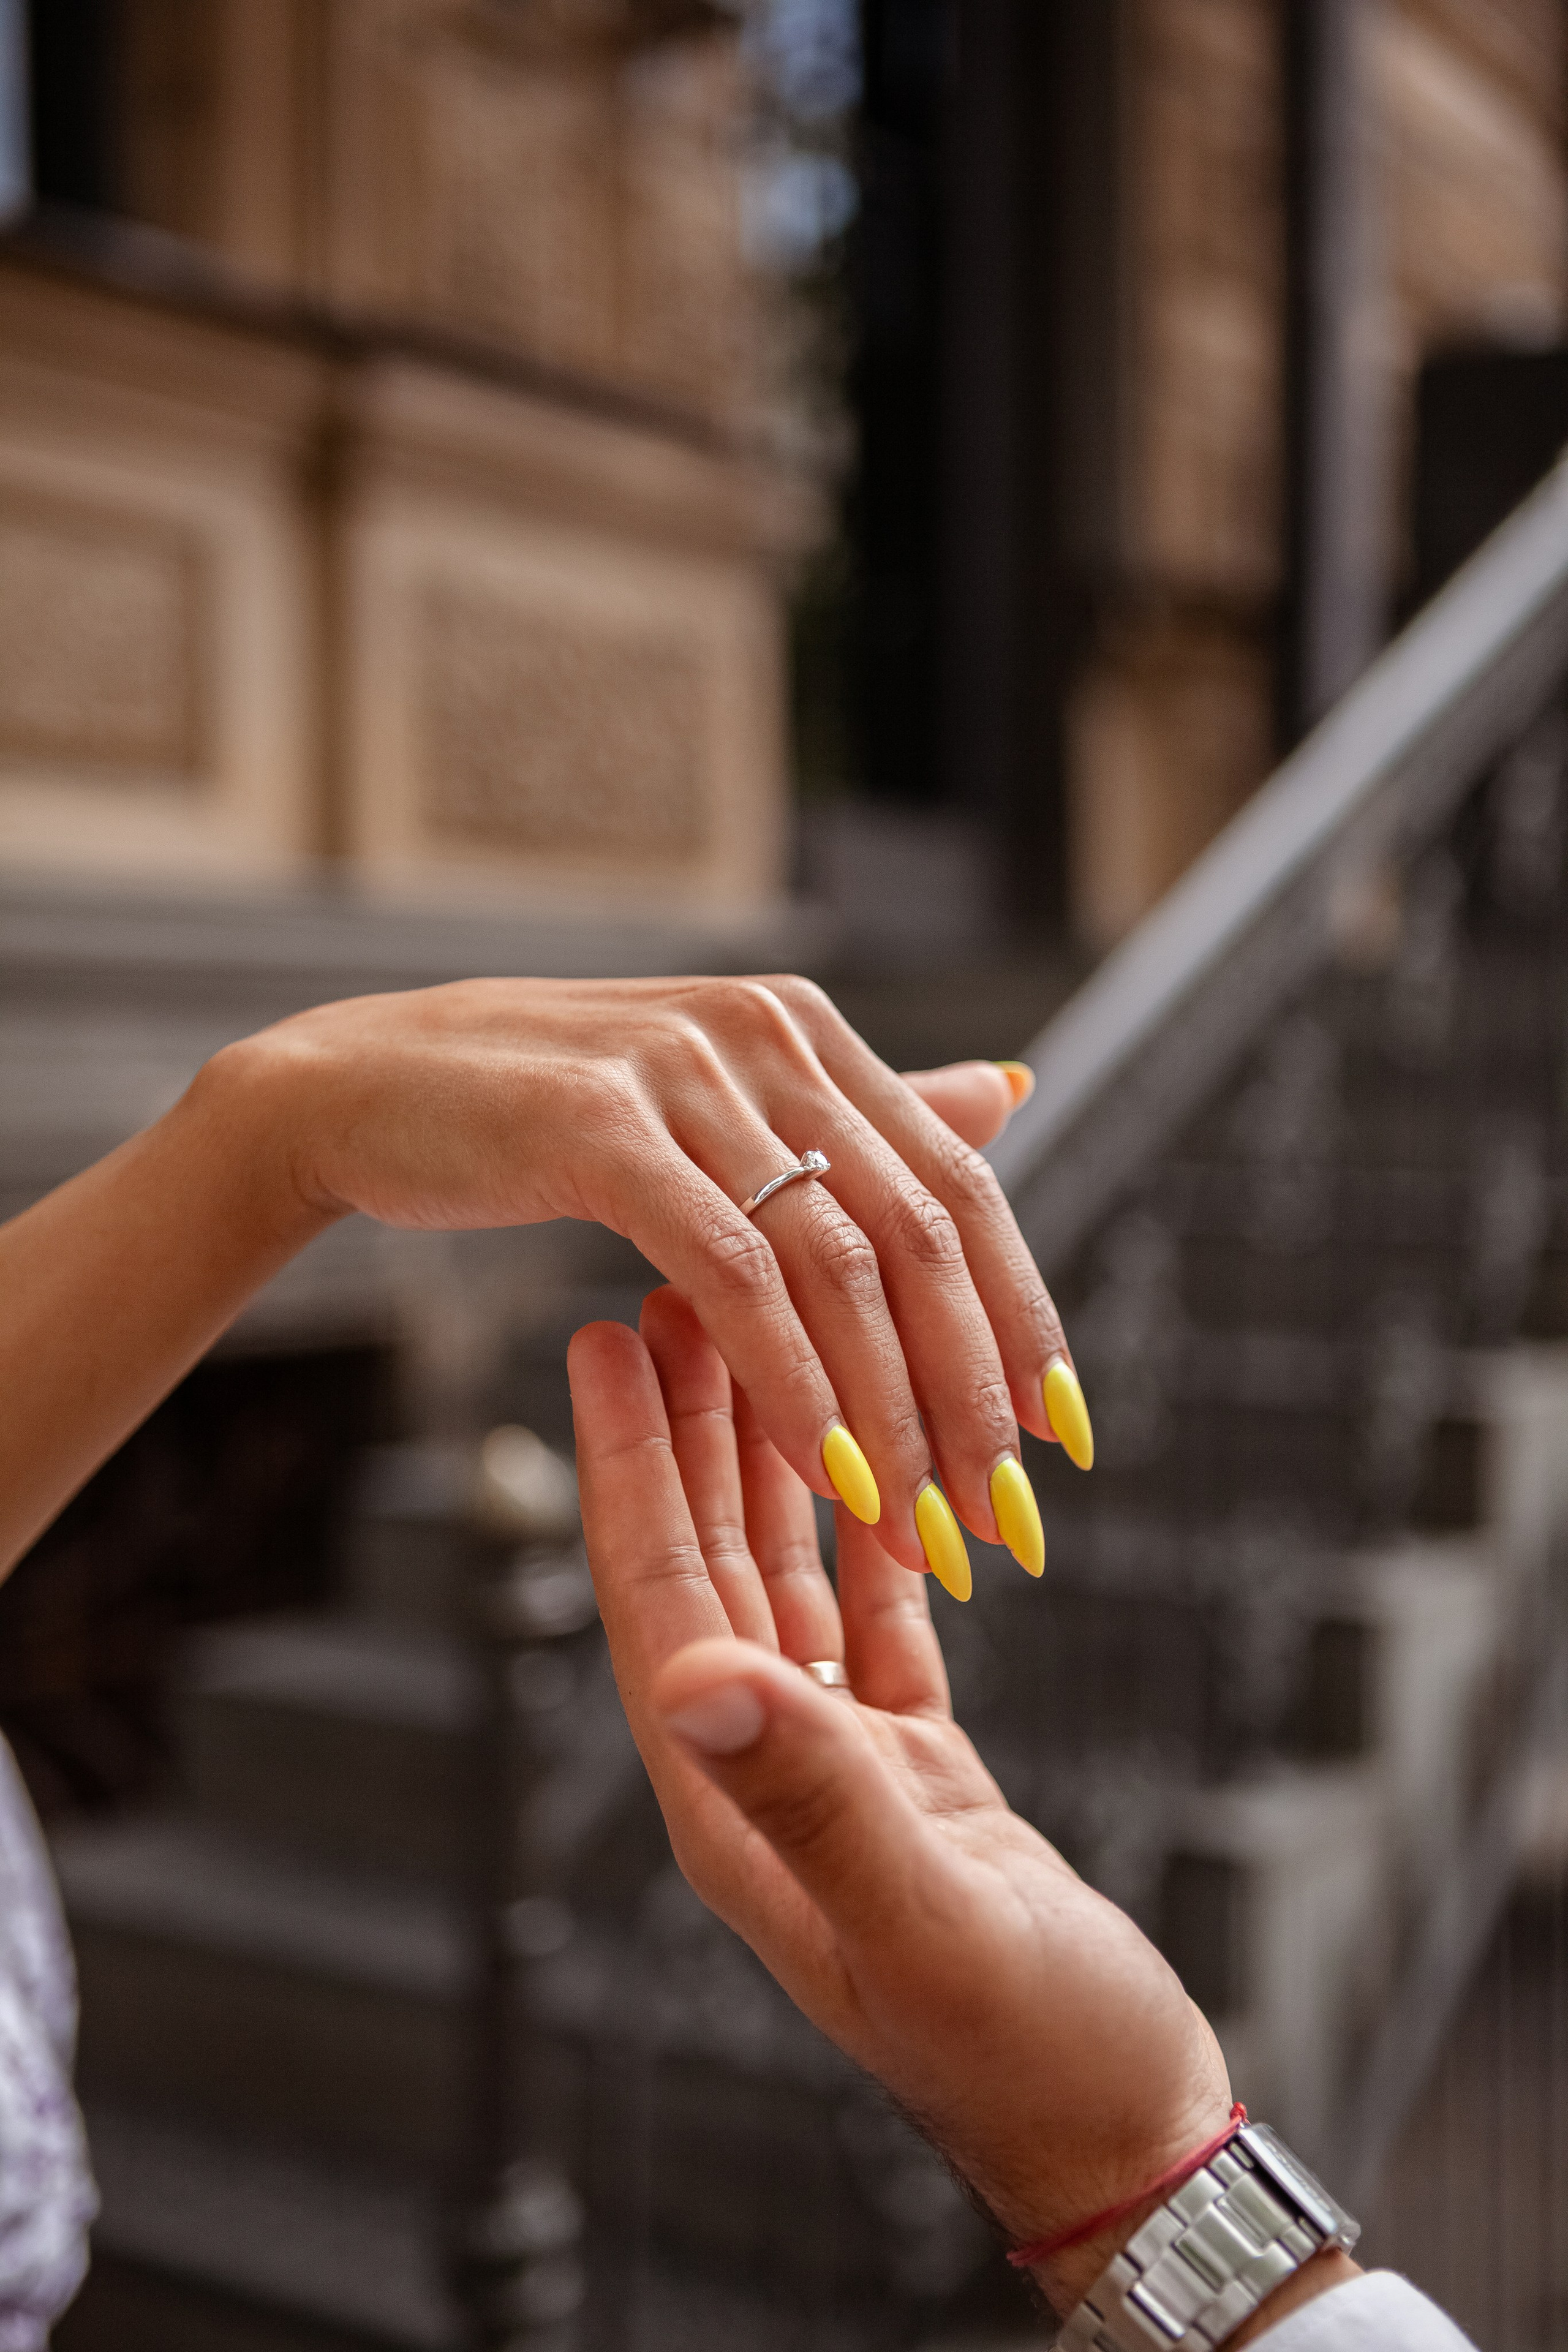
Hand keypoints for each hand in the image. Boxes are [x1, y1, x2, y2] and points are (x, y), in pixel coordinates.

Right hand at [224, 976, 1086, 1578]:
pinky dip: (788, 1380)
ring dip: (889, 1409)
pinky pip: (731, 1274)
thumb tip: (1013, 1091)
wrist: (365, 1082)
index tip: (1065, 1434)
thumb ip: (862, 1114)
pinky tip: (819, 1469)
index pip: (960, 1185)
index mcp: (807, 1034)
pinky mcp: (603, 1128)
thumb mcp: (719, 1099)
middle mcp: (766, 1037)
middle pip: (919, 1231)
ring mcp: (687, 1074)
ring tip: (920, 1522)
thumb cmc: (543, 1112)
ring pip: (835, 1263)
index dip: (1023, 1314)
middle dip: (974, 1390)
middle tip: (1002, 1514)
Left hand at [568, 1296, 1227, 2316]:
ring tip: (754, 1347)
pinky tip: (871, 1462)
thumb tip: (696, 1678)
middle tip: (667, 1298)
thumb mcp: (927, 1922)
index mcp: (735, 1807)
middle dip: (682, 1433)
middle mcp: (766, 1773)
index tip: (603, 1345)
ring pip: (782, 1581)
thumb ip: (819, 1800)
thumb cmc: (1025, 2051)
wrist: (1115, 2124)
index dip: (628, 1468)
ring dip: (764, 1467)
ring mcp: (836, 1767)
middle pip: (703, 1569)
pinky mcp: (911, 1767)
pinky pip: (872, 1621)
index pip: (661, 1602)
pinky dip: (868, 1536)